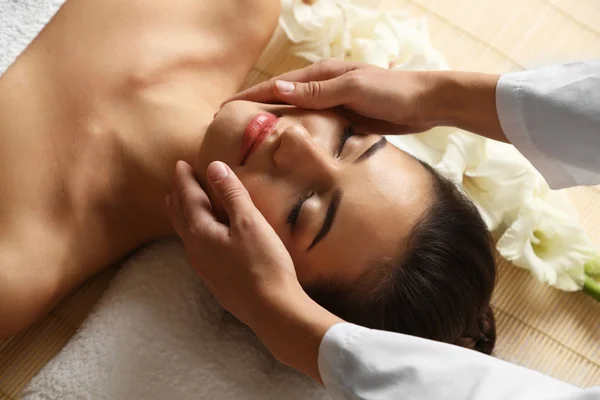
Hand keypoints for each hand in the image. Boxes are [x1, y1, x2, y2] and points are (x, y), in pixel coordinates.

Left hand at [166, 160, 297, 325]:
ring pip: (186, 234)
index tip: (180, 164)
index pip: (188, 198)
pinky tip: (203, 238)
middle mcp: (195, 250)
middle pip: (180, 217)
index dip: (184, 179)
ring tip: (181, 206)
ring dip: (182, 215)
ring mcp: (204, 267)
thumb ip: (231, 194)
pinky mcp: (215, 279)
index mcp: (201, 232)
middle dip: (178, 196)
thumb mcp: (249, 222)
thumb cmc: (263, 263)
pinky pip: (196, 247)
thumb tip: (213, 167)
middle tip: (176, 182)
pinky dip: (194, 232)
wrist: (271, 308)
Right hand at [225, 59, 437, 133]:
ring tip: (252, 137)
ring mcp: (333, 103)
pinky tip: (289, 144)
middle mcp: (323, 88)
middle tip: (231, 124)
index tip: (224, 107)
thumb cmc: (392, 92)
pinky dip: (296, 132)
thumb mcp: (352, 88)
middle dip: (256, 108)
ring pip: (295, 113)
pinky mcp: (344, 118)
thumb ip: (317, 91)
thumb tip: (278, 88)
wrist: (425, 103)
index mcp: (321, 75)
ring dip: (273, 122)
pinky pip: (312, 125)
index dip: (250, 96)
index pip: (276, 86)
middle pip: (281, 98)